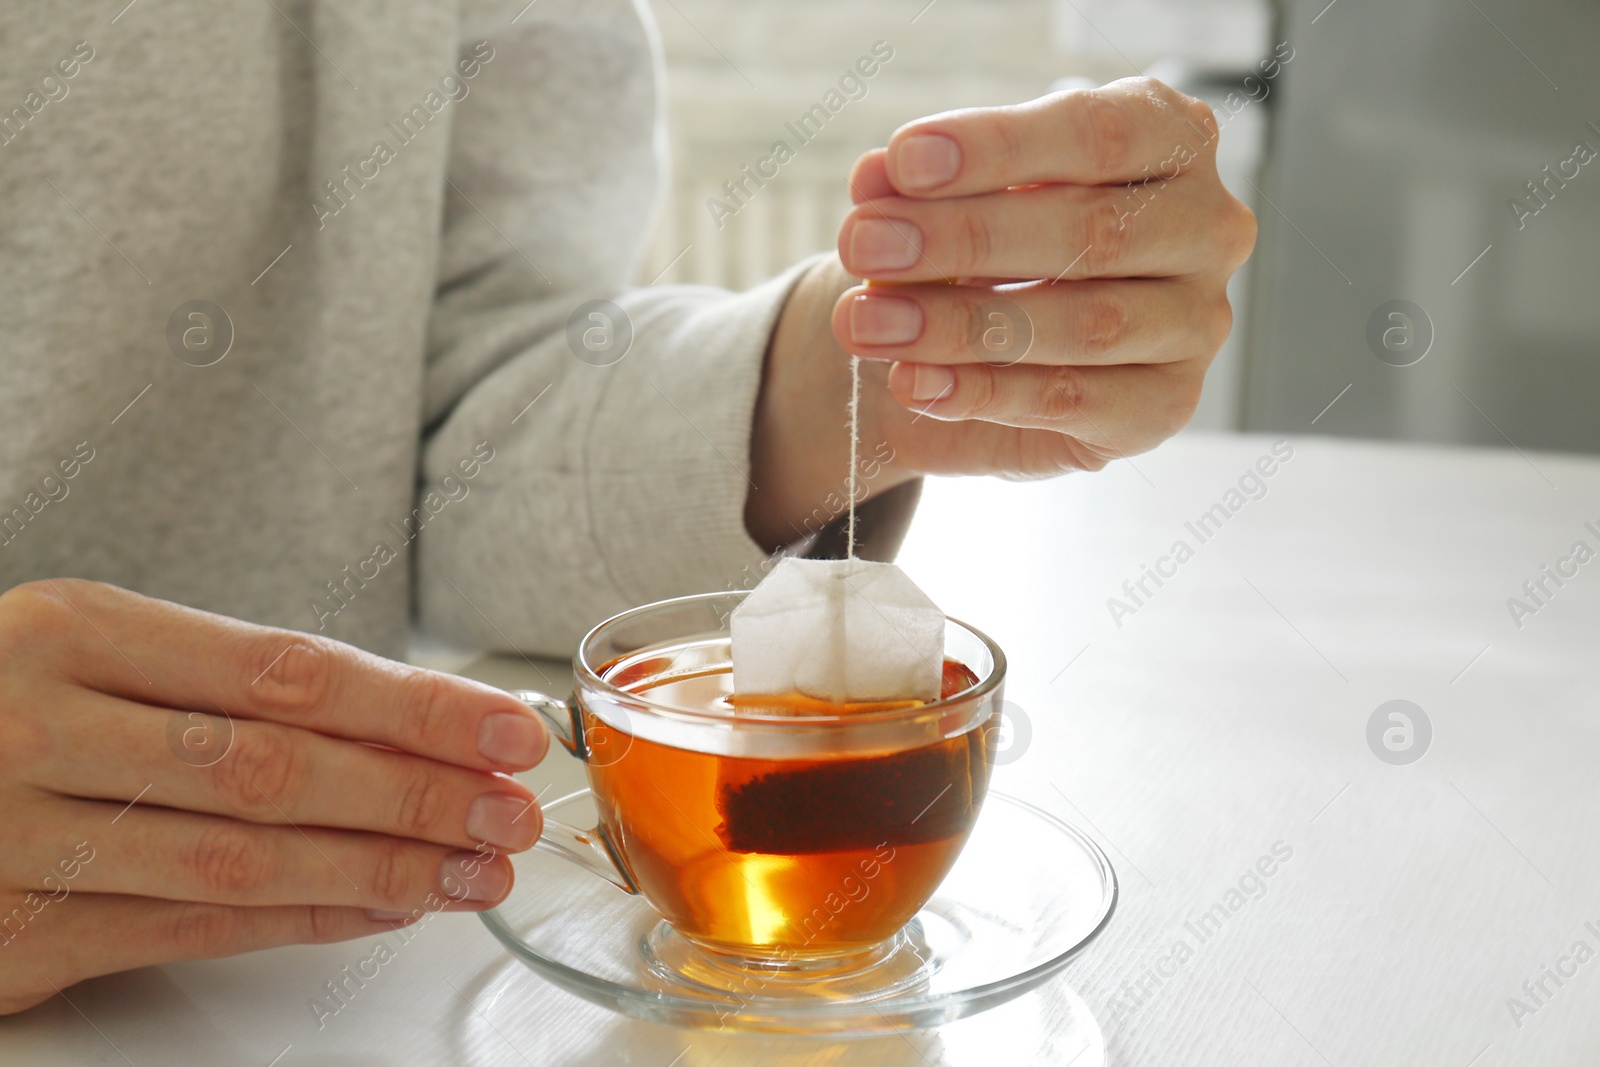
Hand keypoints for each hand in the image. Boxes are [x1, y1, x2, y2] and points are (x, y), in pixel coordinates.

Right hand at [0, 579, 548, 1013]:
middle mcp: (43, 729)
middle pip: (275, 766)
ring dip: (382, 868)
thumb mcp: (94, 654)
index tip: (503, 728)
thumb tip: (408, 724)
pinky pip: (194, 926)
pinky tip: (385, 906)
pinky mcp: (19, 933)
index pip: (286, 672)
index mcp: (74, 632)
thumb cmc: (9, 704)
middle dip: (416, 793)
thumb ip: (229, 683)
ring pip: (244, 857)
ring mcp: (21, 838)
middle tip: (510, 810)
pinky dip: (306, 917)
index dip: (411, 707)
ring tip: (475, 869)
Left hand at [746, 77, 1255, 548]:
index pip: (1096, 135)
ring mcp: (1196, 323)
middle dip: (963, 238)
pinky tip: (915, 381)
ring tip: (869, 323)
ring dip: (962, 326)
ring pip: (1087, 326)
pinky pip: (1074, 401)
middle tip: (864, 245)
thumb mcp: (946, 201)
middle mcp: (1206, 227)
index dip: (997, 148)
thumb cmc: (981, 245)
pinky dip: (984, 393)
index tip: (902, 162)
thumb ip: (917, 187)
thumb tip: (877, 179)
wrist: (982, 346)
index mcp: (1169, 140)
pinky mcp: (1163, 406)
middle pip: (1092, 231)